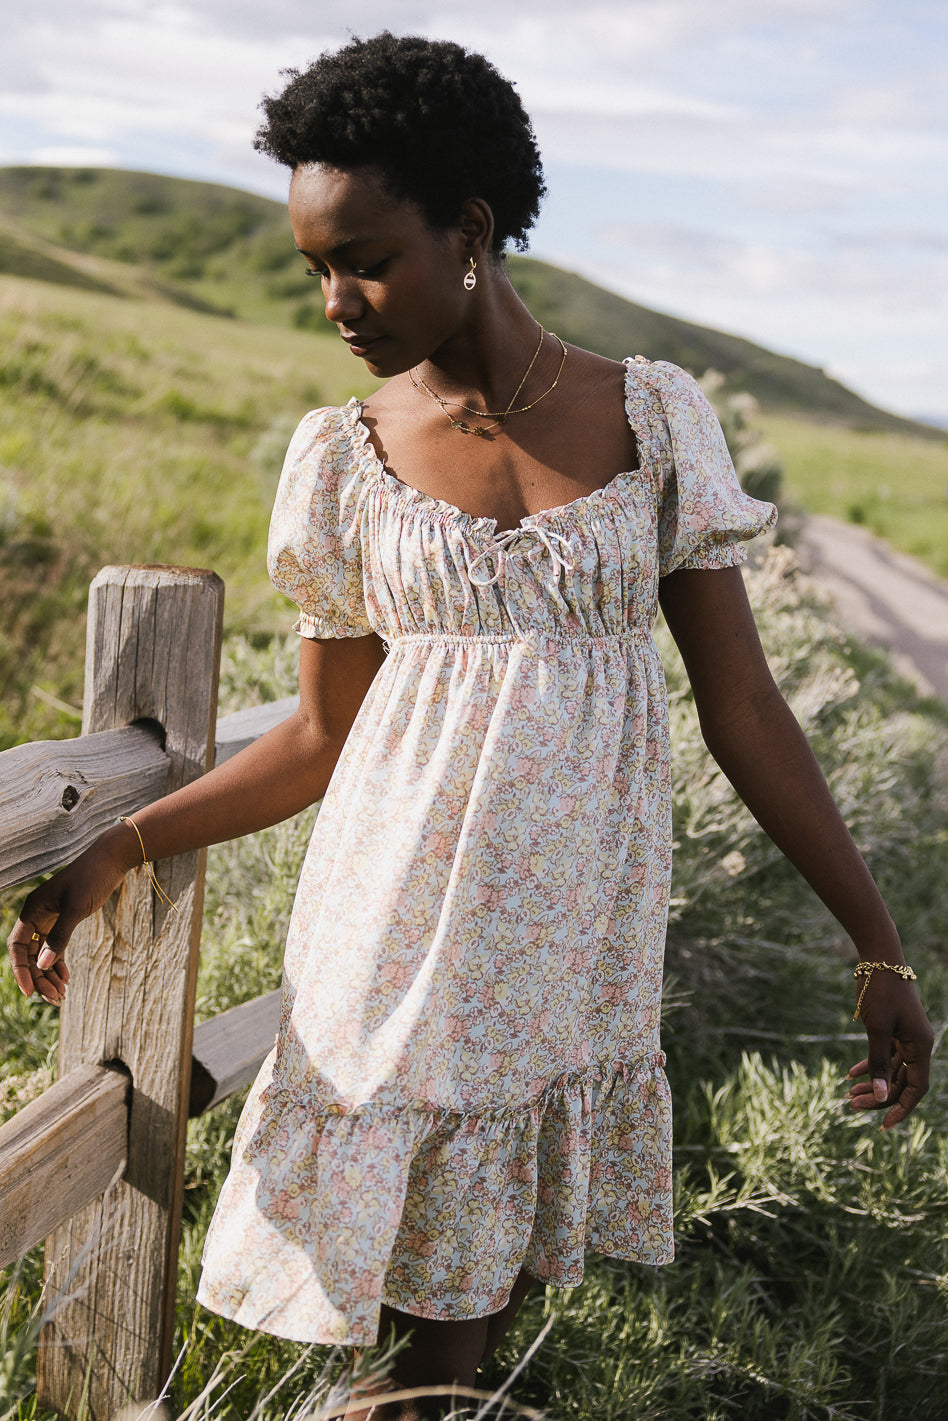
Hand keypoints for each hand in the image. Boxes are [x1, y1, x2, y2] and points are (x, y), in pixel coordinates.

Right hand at [6, 826, 137, 1003]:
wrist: (112, 859)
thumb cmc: (92, 879)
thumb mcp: (76, 909)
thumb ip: (59, 937)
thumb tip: (43, 965)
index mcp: (32, 910)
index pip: (17, 946)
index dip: (21, 970)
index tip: (30, 992)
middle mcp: (37, 914)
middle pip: (29, 954)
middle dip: (40, 977)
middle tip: (56, 998)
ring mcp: (50, 917)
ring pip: (42, 952)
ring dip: (49, 973)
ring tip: (62, 994)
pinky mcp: (64, 918)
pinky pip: (55, 946)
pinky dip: (59, 962)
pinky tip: (66, 978)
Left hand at [846, 970, 933, 1128]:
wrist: (878, 958)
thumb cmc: (880, 990)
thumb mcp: (876, 1028)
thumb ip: (878, 1062)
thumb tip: (880, 1097)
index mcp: (921, 1046)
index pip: (916, 1089)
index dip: (901, 1108)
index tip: (883, 1125)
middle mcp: (917, 1044)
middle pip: (900, 1082)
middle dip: (877, 1096)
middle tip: (850, 1104)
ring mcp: (905, 1037)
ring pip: (890, 1070)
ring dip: (871, 1082)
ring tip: (847, 1094)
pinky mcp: (893, 1029)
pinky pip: (884, 1055)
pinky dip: (869, 1065)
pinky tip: (850, 1074)